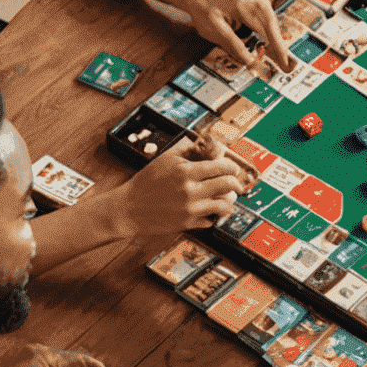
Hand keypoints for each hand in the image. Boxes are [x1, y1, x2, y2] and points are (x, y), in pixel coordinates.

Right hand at [117, 136, 251, 236]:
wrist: (129, 208)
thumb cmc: (146, 182)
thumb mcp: (165, 159)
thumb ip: (187, 149)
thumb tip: (207, 143)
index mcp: (186, 171)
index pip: (222, 167)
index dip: (232, 167)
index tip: (233, 169)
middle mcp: (190, 190)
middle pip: (228, 185)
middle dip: (236, 184)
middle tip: (237, 185)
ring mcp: (190, 208)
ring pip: (224, 205)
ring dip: (228, 201)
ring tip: (226, 199)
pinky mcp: (187, 223)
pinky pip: (211, 220)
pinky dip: (214, 216)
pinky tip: (210, 211)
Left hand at [177, 0, 290, 72]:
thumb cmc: (203, 8)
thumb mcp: (214, 30)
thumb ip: (234, 46)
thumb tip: (251, 63)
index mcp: (246, 5)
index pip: (268, 30)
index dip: (278, 49)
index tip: (285, 64)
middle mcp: (258, 1)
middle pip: (274, 29)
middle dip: (280, 49)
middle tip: (286, 68)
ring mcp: (261, 2)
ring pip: (273, 28)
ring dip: (276, 45)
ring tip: (282, 63)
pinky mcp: (260, 7)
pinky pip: (268, 25)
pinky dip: (269, 38)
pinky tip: (270, 51)